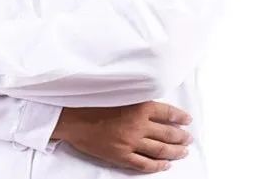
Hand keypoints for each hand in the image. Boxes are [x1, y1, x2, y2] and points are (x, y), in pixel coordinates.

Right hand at [51, 101, 192, 172]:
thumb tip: (154, 105)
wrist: (72, 117)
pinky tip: (165, 165)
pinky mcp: (121, 156)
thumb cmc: (92, 101)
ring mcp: (130, 142)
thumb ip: (137, 99)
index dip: (180, 117)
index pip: (166, 112)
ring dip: (175, 152)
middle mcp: (138, 125)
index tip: (187, 119)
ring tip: (183, 152)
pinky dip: (157, 166)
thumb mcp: (118, 93)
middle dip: (181, 136)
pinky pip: (144, 164)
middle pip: (167, 133)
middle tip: (188, 138)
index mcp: (138, 106)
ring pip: (160, 150)